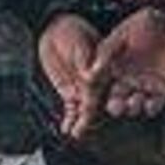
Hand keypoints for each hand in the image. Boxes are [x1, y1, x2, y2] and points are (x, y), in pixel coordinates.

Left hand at [37, 13, 102, 139]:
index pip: (108, 87)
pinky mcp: (70, 93)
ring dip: (81, 123)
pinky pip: (71, 109)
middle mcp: (95, 82)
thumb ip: (84, 59)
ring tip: (76, 133)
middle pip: (97, 103)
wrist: (53, 30)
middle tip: (86, 127)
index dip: (111, 100)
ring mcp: (83, 89)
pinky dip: (69, 120)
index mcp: (103, 69)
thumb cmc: (71, 32)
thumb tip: (89, 74)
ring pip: (85, 110)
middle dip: (91, 117)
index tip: (106, 111)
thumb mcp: (78, 43)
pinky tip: (67, 129)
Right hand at [89, 8, 164, 121]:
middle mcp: (128, 78)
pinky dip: (151, 108)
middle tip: (117, 104)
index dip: (98, 94)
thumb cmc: (145, 23)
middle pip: (117, 100)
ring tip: (135, 99)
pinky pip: (154, 104)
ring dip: (132, 107)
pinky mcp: (163, 88)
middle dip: (115, 107)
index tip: (97, 97)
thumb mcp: (123, 33)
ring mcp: (145, 84)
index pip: (102, 85)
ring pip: (134, 105)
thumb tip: (92, 70)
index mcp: (115, 66)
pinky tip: (150, 102)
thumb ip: (107, 51)